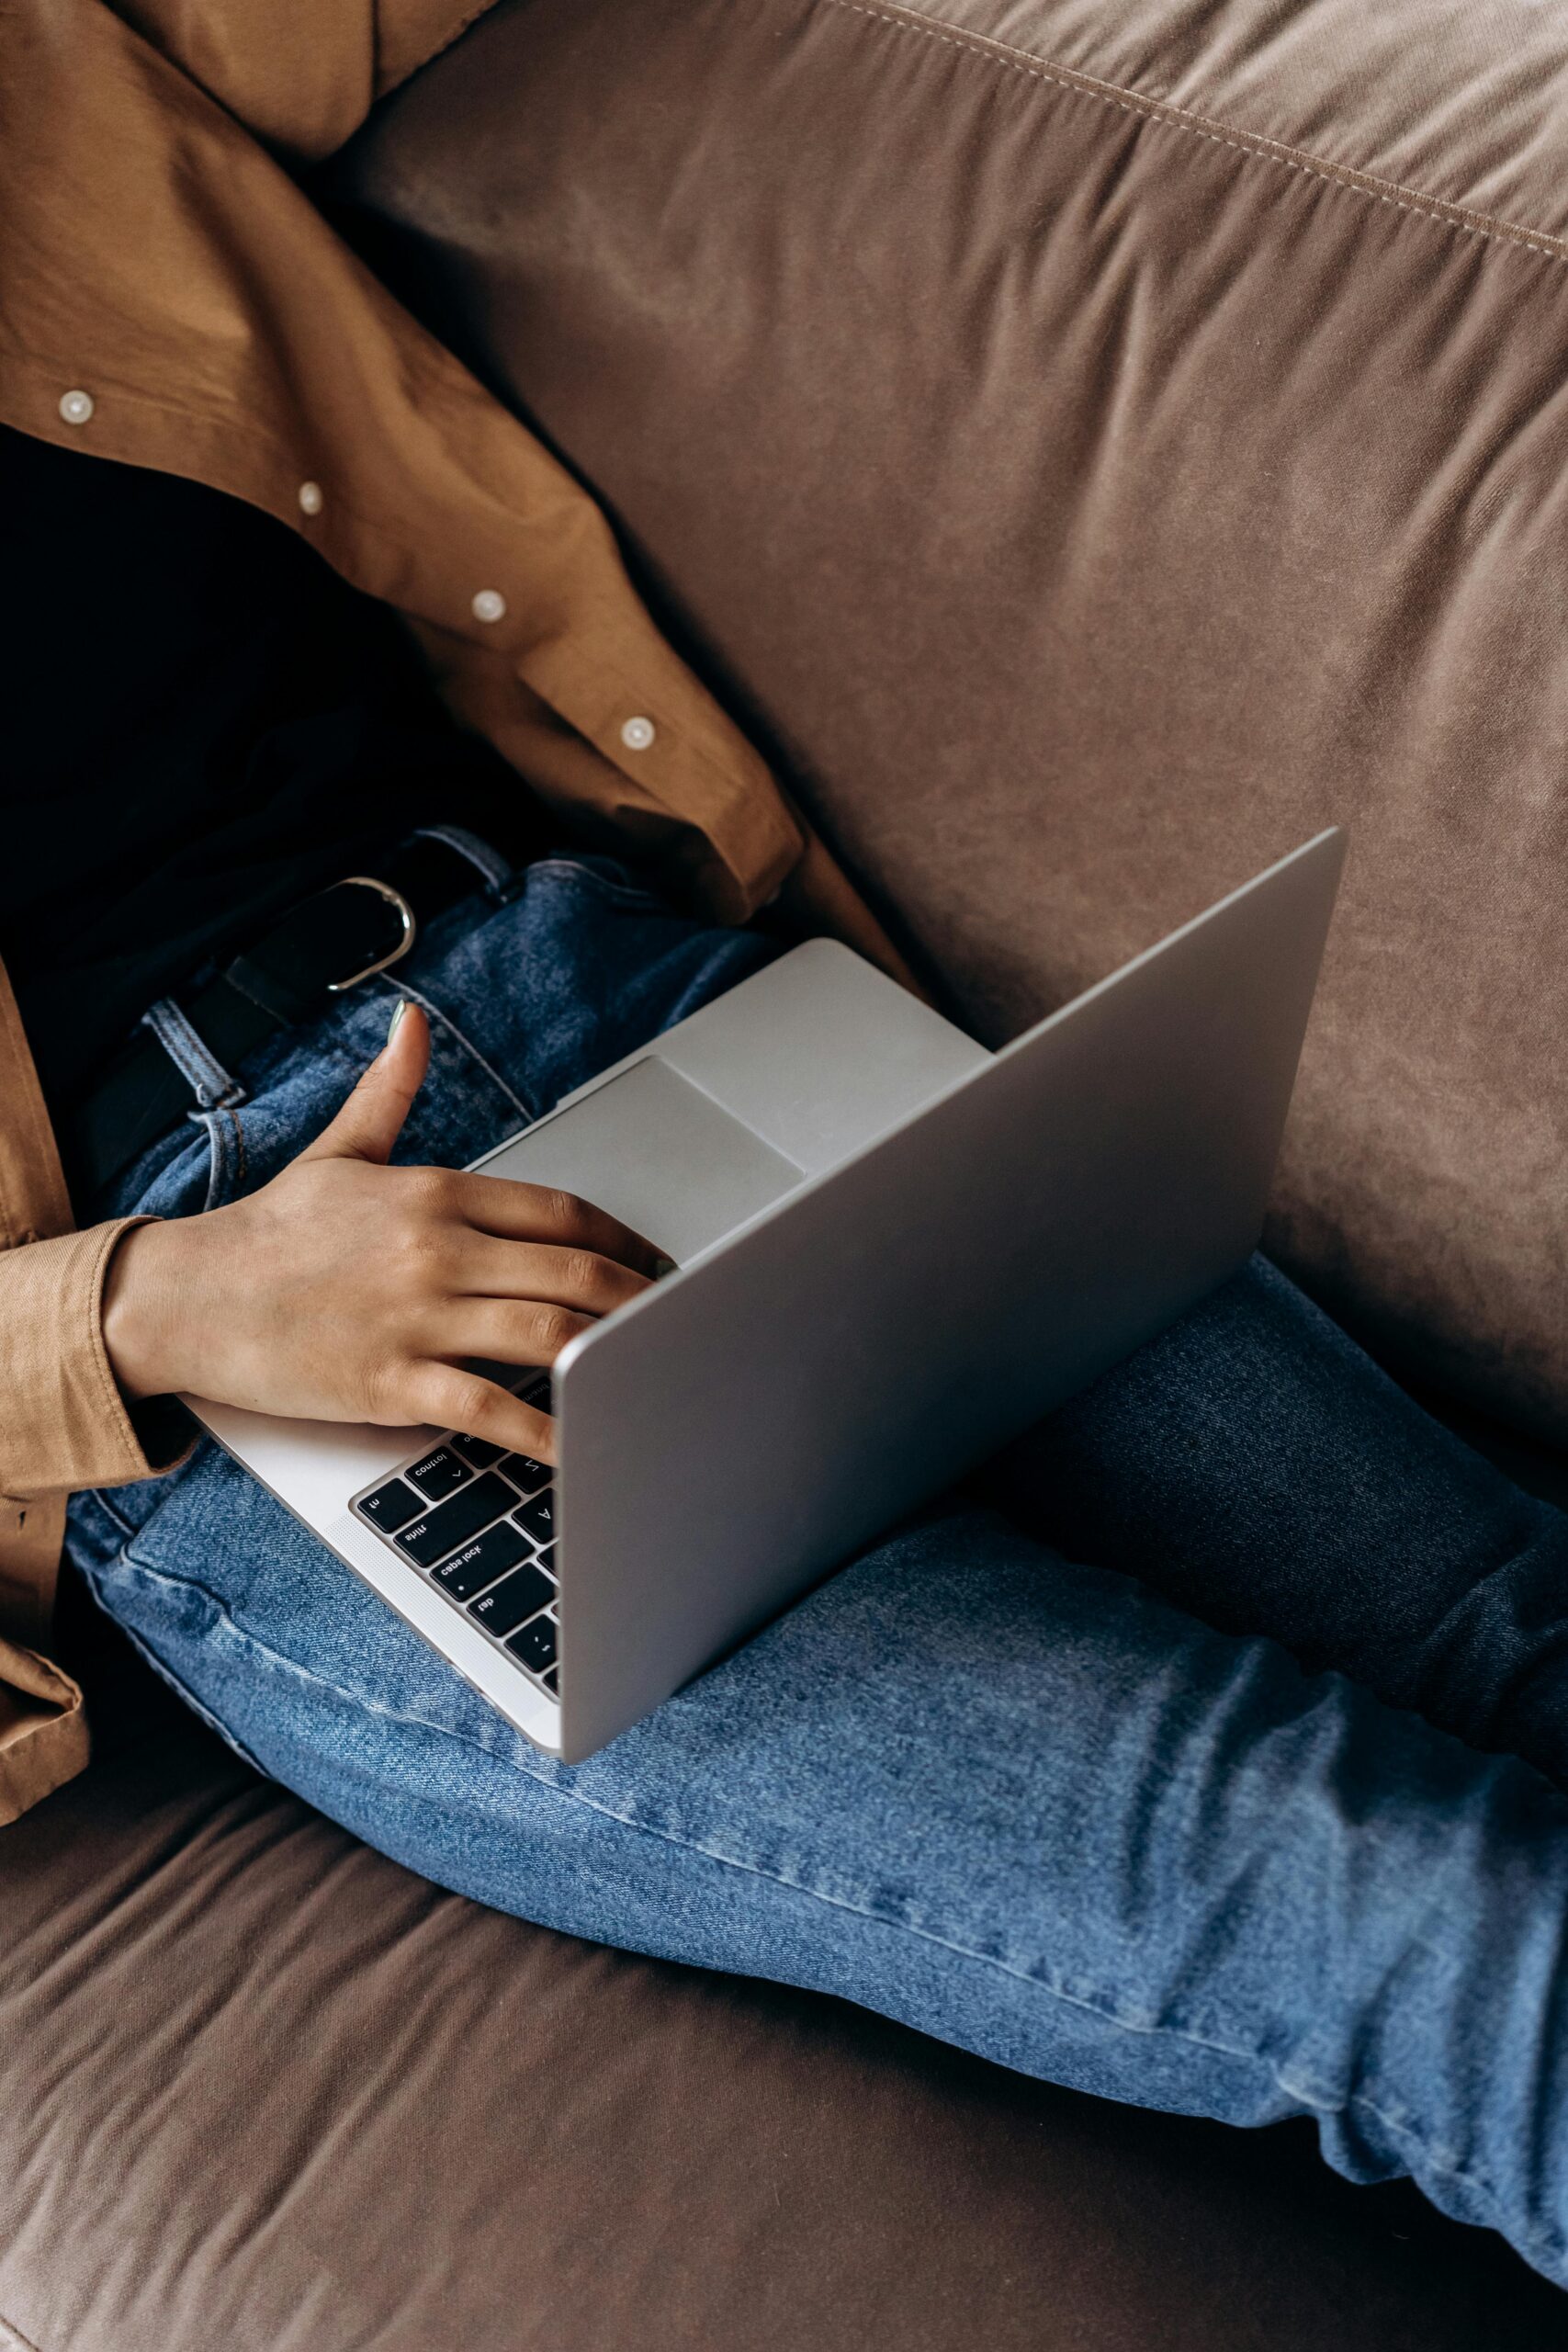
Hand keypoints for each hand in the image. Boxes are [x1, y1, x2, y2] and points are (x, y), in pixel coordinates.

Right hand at [100, 1001, 656, 1462]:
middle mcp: (435, 1249)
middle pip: (574, 1271)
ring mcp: (415, 1317)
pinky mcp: (389, 1382)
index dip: (624, 1241)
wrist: (183, 1297)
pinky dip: (546, 1429)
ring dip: (614, 1355)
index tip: (656, 1266)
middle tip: (682, 1325)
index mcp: (434, 1192)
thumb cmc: (265, 1234)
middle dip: (641, 1302)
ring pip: (548, 1332)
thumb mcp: (338, 1150)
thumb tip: (411, 1021)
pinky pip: (490, 1409)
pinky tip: (584, 1446)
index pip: (560, 1211)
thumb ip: (391, 1089)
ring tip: (655, 1376)